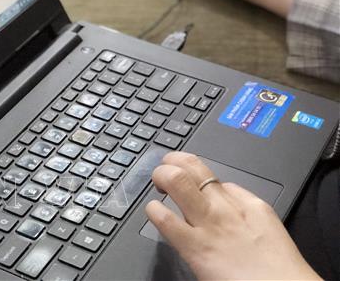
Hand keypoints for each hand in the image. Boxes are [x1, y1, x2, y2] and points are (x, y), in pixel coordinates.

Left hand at [145, 152, 319, 279]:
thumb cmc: (278, 270)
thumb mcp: (268, 228)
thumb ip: (245, 208)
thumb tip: (227, 194)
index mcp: (247, 203)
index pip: (212, 174)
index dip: (195, 174)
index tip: (190, 181)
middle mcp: (224, 206)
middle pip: (191, 165)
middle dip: (172, 162)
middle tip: (166, 172)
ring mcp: (207, 223)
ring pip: (175, 179)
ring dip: (160, 176)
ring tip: (157, 185)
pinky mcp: (193, 246)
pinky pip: (164, 218)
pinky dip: (153, 210)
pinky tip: (154, 212)